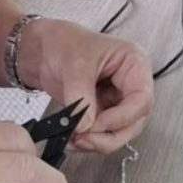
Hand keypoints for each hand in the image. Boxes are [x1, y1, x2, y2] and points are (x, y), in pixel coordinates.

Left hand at [17, 19, 152, 153]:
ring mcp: (115, 100)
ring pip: (118, 132)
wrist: (41, 48)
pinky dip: (87, 140)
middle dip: (108, 135)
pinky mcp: (100, 111)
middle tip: (84, 139)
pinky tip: (71, 140)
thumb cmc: (63, 41)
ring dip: (97, 141)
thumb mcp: (75, 65)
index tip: (96, 125)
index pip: (142, 99)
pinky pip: (100, 133)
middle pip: (133, 122)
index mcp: (134, 63)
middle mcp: (129, 84)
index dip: (122, 117)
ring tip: (74, 140)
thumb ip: (82, 96)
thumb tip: (86, 128)